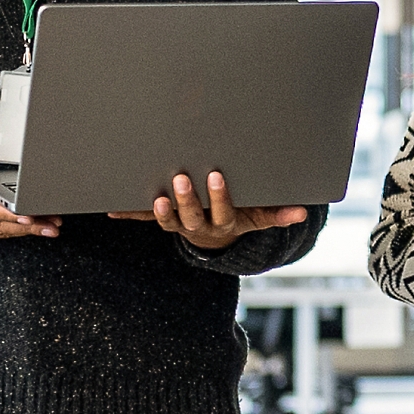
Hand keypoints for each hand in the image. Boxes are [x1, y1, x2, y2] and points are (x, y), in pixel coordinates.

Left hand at [107, 171, 307, 250]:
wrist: (215, 237)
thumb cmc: (239, 216)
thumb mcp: (259, 217)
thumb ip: (278, 214)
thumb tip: (302, 213)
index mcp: (224, 223)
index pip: (223, 211)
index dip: (219, 197)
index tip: (216, 176)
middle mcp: (200, 226)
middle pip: (192, 216)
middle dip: (186, 199)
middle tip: (180, 179)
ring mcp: (180, 225)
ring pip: (169, 221)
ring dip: (161, 210)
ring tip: (156, 195)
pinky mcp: (164, 220)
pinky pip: (145, 217)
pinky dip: (129, 212)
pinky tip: (112, 208)